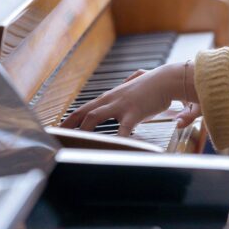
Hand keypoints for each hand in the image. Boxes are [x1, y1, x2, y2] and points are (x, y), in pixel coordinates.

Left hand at [60, 62, 189, 136]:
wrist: (169, 78)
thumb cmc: (156, 82)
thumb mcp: (139, 82)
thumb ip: (133, 81)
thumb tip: (135, 78)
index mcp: (112, 96)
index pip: (87, 107)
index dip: (73, 117)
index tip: (64, 126)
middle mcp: (111, 99)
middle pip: (84, 111)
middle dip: (69, 125)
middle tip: (58, 136)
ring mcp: (120, 105)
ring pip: (94, 117)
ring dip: (83, 131)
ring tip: (74, 143)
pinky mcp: (133, 112)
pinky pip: (122, 130)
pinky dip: (116, 140)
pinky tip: (113, 150)